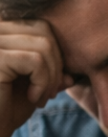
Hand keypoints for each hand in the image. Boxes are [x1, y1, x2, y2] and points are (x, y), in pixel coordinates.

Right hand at [0, 20, 71, 136]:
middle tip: (49, 93)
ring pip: (44, 45)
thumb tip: (71, 74)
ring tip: (41, 97)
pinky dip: (43, 81)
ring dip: (51, 76)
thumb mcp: (34, 87)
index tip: (50, 83)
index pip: (42, 27)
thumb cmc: (6, 109)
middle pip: (44, 31)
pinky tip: (33, 98)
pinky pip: (36, 60)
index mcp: (2, 32)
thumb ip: (52, 73)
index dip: (55, 55)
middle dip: (56, 64)